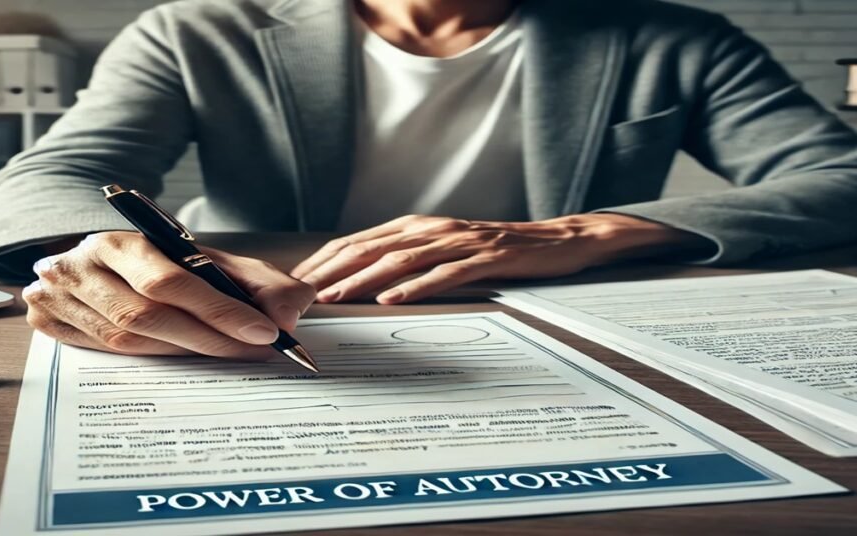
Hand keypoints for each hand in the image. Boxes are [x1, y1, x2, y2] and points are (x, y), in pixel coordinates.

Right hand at [22, 231, 316, 356]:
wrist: (101, 266)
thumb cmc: (166, 266)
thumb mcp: (217, 263)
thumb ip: (262, 283)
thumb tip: (286, 317)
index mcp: (120, 241)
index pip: (170, 280)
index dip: (219, 310)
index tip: (265, 333)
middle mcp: (80, 267)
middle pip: (146, 316)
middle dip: (209, 339)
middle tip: (254, 352)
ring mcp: (57, 298)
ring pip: (126, 342)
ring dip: (185, 355)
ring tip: (232, 358)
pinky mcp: (47, 324)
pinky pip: (102, 357)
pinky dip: (150, 365)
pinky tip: (186, 365)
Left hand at [292, 214, 707, 303]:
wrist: (558, 241)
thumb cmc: (497, 249)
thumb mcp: (446, 248)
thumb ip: (410, 259)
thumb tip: (365, 283)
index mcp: (418, 226)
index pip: (358, 241)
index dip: (326, 260)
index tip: (297, 282)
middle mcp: (433, 228)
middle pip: (371, 246)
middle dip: (333, 270)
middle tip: (303, 294)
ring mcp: (460, 241)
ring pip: (401, 259)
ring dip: (364, 279)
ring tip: (338, 297)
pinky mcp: (487, 257)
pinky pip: (446, 272)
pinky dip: (417, 286)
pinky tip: (394, 300)